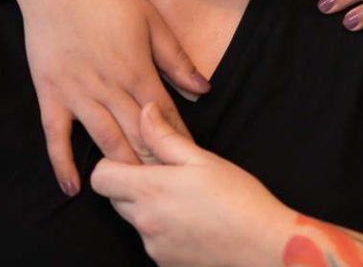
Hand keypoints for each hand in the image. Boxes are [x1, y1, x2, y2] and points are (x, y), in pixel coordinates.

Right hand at [21, 0, 209, 194]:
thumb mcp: (152, 20)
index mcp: (137, 69)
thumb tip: (204, 90)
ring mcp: (77, 93)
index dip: (179, 140)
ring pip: (103, 140)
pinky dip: (63, 163)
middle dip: (154, 162)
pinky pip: (56, 136)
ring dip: (121, 166)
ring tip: (135, 190)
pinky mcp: (51, 94)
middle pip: (136, 135)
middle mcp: (108, 87)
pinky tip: (75, 187)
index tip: (192, 162)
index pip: (164, 116)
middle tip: (169, 184)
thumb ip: (177, 60)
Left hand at [92, 103, 293, 266]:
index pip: (101, 177)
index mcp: (151, 190)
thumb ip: (165, 137)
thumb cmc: (237, 197)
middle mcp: (144, 222)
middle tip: (166, 172)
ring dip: (149, 207)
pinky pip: (152, 239)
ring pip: (135, 219)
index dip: (111, 163)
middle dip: (131, 183)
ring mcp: (153, 246)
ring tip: (187, 198)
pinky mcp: (164, 264)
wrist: (261, 247)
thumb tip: (145, 111)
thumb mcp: (202, 159)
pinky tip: (194, 220)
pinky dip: (164, 228)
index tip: (134, 156)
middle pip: (114, 199)